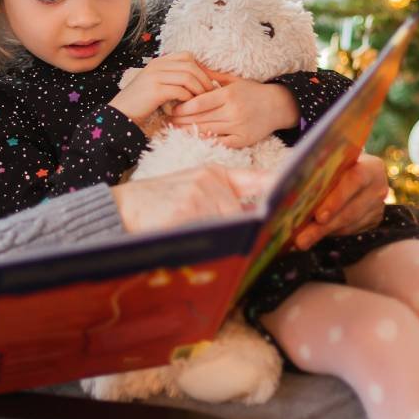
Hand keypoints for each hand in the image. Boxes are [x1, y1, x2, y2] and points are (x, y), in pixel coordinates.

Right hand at [108, 52, 214, 125]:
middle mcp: (156, 65)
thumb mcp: (157, 85)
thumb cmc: (141, 103)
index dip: (202, 68)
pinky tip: (188, 107)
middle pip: (190, 65)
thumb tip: (200, 81)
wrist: (119, 114)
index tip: (210, 81)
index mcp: (158, 62)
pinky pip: (180, 90)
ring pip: (188, 77)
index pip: (187, 56)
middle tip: (211, 93)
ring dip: (199, 90)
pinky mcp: (155, 90)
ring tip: (202, 101)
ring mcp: (155, 76)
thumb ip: (173, 79)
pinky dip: (188, 99)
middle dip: (205, 79)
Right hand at [111, 164, 272, 233]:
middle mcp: (210, 180)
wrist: (119, 208)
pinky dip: (205, 244)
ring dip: (220, 241)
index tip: (298, 190)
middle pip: (244, 215)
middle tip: (237, 244)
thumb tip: (252, 221)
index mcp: (213, 173)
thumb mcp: (189, 189)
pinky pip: (210, 235)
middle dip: (242, 233)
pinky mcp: (187, 210)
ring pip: (229, 227)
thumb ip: (219, 199)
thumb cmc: (155, 204)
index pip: (256, 179)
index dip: (278, 186)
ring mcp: (199, 194)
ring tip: (194, 239)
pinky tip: (187, 240)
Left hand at [167, 69, 298, 148]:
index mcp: (229, 94)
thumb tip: (192, 66)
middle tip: (167, 119)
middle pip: (200, 118)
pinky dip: (205, 141)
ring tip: (174, 129)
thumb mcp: (234, 80)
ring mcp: (238, 127)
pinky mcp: (243, 140)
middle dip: (181, 120)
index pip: (199, 103)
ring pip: (207, 131)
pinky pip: (220, 142)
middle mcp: (233, 111)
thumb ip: (213, 75)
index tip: (172, 107)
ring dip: (189, 131)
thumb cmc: (252, 91)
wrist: (278, 105)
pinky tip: (194, 138)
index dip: (183, 107)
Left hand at [292, 152, 388, 249]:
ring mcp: (377, 206)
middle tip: (301, 239)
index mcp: (370, 166)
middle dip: (323, 227)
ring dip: (323, 233)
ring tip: (300, 241)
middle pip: (350, 210)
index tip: (318, 216)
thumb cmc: (335, 162)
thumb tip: (278, 184)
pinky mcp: (374, 220)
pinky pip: (351, 231)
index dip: (336, 199)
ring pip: (349, 224)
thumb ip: (312, 169)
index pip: (354, 181)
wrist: (356, 169)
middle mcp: (377, 187)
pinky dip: (331, 233)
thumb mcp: (328, 160)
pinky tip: (312, 236)